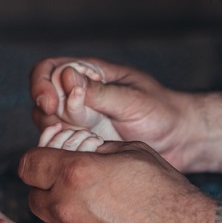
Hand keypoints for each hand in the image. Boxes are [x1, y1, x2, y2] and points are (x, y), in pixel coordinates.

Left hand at [19, 141, 217, 222]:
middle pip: (35, 199)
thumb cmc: (171, 198)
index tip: (49, 172)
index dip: (40, 166)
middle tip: (87, 203)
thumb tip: (71, 152)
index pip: (28, 165)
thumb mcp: (136, 155)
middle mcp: (65, 210)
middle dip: (55, 197)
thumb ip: (94, 152)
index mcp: (76, 173)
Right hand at [30, 57, 194, 170]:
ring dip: (56, 133)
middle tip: (68, 127)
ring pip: (47, 124)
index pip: (49, 69)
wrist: (180, 140)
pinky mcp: (84, 143)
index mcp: (90, 74)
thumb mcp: (132, 100)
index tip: (50, 104)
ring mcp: (80, 120)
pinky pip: (60, 145)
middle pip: (42, 98)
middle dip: (49, 113)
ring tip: (83, 140)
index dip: (42, 84)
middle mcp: (80, 95)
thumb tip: (67, 78)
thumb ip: (100, 92)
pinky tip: (85, 153)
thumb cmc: (162, 112)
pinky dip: (64, 150)